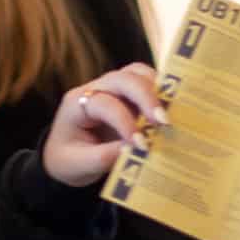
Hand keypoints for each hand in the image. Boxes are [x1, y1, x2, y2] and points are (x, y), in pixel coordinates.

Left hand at [41, 63, 166, 187]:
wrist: (65, 157)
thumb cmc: (69, 160)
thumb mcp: (78, 165)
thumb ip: (103, 157)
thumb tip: (134, 150)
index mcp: (76, 105)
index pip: (104, 104)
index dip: (125, 122)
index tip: (142, 145)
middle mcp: (94, 90)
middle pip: (122, 78)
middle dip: (146, 97)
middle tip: (163, 122)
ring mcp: (111, 89)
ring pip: (136, 73)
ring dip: (156, 90)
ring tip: (171, 113)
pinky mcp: (127, 96)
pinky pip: (146, 82)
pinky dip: (161, 92)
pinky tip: (174, 110)